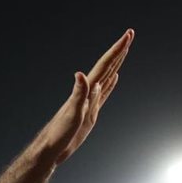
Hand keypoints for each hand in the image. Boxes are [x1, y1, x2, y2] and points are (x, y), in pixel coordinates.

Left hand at [30, 30, 131, 164]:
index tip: (128, 35)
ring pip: (107, 76)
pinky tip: (113, 78)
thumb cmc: (59, 133)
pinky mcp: (91, 111)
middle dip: (119, 50)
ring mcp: (90, 100)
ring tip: (124, 51)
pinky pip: (104, 93)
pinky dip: (111, 84)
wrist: (52, 148)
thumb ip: (78, 94)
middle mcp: (89, 92)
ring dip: (116, 63)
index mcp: (86, 90)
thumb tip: (80, 74)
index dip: (117, 49)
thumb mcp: (72, 114)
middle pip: (107, 66)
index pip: (105, 64)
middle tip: (130, 34)